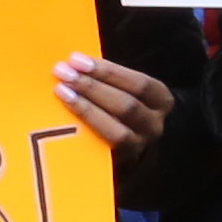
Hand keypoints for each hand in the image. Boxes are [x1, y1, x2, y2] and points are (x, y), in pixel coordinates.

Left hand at [53, 54, 168, 160]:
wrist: (136, 139)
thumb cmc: (123, 102)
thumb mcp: (126, 87)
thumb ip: (108, 77)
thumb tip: (75, 61)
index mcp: (161, 100)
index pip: (139, 84)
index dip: (108, 72)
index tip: (77, 60)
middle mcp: (154, 125)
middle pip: (126, 106)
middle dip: (92, 87)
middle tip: (63, 73)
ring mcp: (139, 146)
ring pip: (117, 131)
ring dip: (86, 108)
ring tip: (61, 91)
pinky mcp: (122, 161)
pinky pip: (104, 148)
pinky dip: (84, 130)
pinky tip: (63, 116)